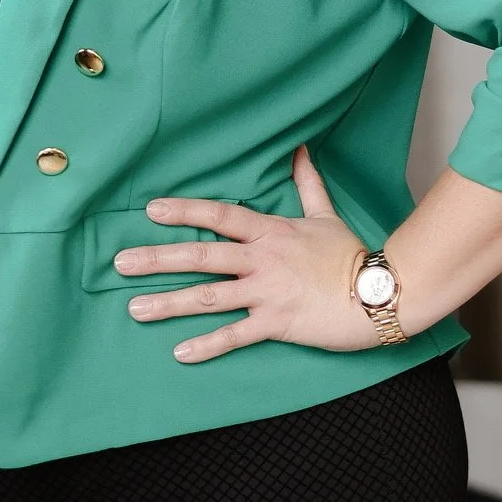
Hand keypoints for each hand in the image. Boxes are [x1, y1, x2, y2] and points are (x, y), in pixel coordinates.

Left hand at [113, 144, 379, 363]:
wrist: (379, 293)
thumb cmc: (351, 255)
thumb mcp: (325, 215)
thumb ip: (307, 183)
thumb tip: (300, 149)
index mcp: (270, 232)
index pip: (219, 216)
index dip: (184, 211)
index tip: (151, 210)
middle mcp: (262, 260)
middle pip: (202, 256)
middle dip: (159, 259)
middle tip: (121, 262)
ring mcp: (267, 293)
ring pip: (210, 297)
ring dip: (170, 303)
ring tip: (135, 308)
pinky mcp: (277, 324)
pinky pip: (236, 335)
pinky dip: (208, 345)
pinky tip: (179, 352)